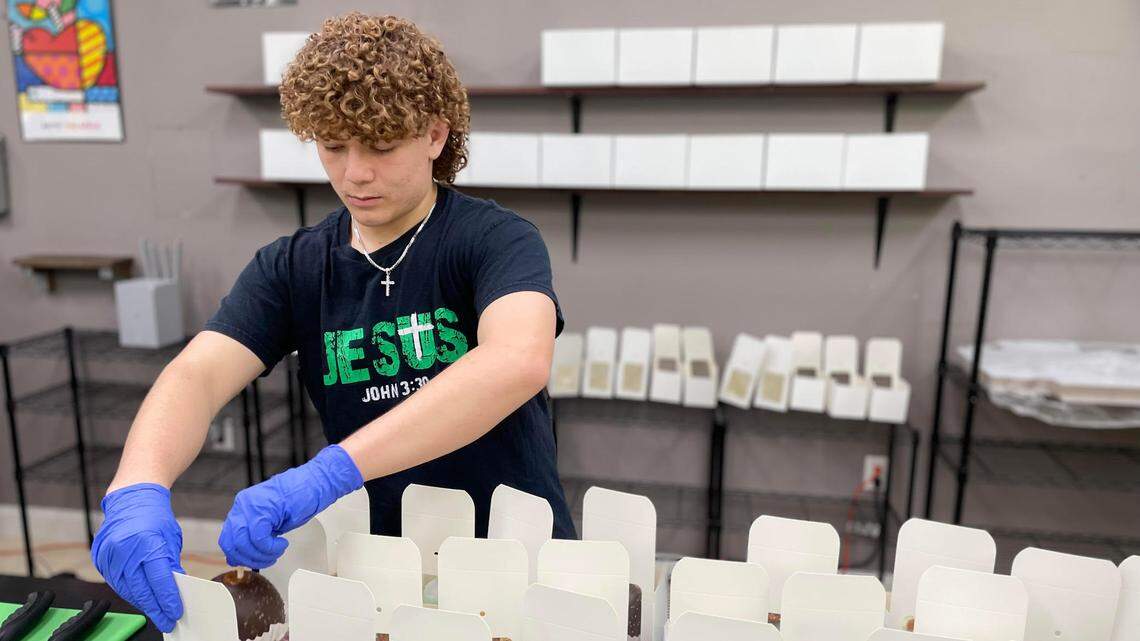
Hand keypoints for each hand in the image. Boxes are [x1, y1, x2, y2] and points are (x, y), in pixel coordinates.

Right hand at [90, 483, 184, 632]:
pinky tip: (141, 599)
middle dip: (156, 608)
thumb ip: (171, 565)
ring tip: (156, 612)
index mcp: (146, 542)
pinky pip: (116, 582)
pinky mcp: (100, 558)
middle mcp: (124, 549)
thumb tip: (176, 590)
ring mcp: (109, 554)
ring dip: (143, 603)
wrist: (131, 499)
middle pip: (141, 589)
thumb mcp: (171, 539)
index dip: (168, 599)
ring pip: (126, 589)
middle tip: (167, 620)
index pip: (158, 579)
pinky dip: (130, 593)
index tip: (176, 612)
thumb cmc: (155, 517)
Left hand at [219, 444, 363, 568]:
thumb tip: (241, 555)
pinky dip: (270, 548)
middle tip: (268, 559)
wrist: (317, 482)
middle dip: (249, 559)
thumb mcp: (271, 521)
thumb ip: (254, 535)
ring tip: (277, 552)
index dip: (238, 556)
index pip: (227, 539)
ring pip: (243, 543)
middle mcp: (243, 505)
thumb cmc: (300, 499)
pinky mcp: (264, 509)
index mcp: (242, 507)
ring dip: (261, 555)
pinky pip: (258, 538)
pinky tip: (282, 544)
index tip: (252, 562)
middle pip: (230, 544)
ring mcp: (251, 505)